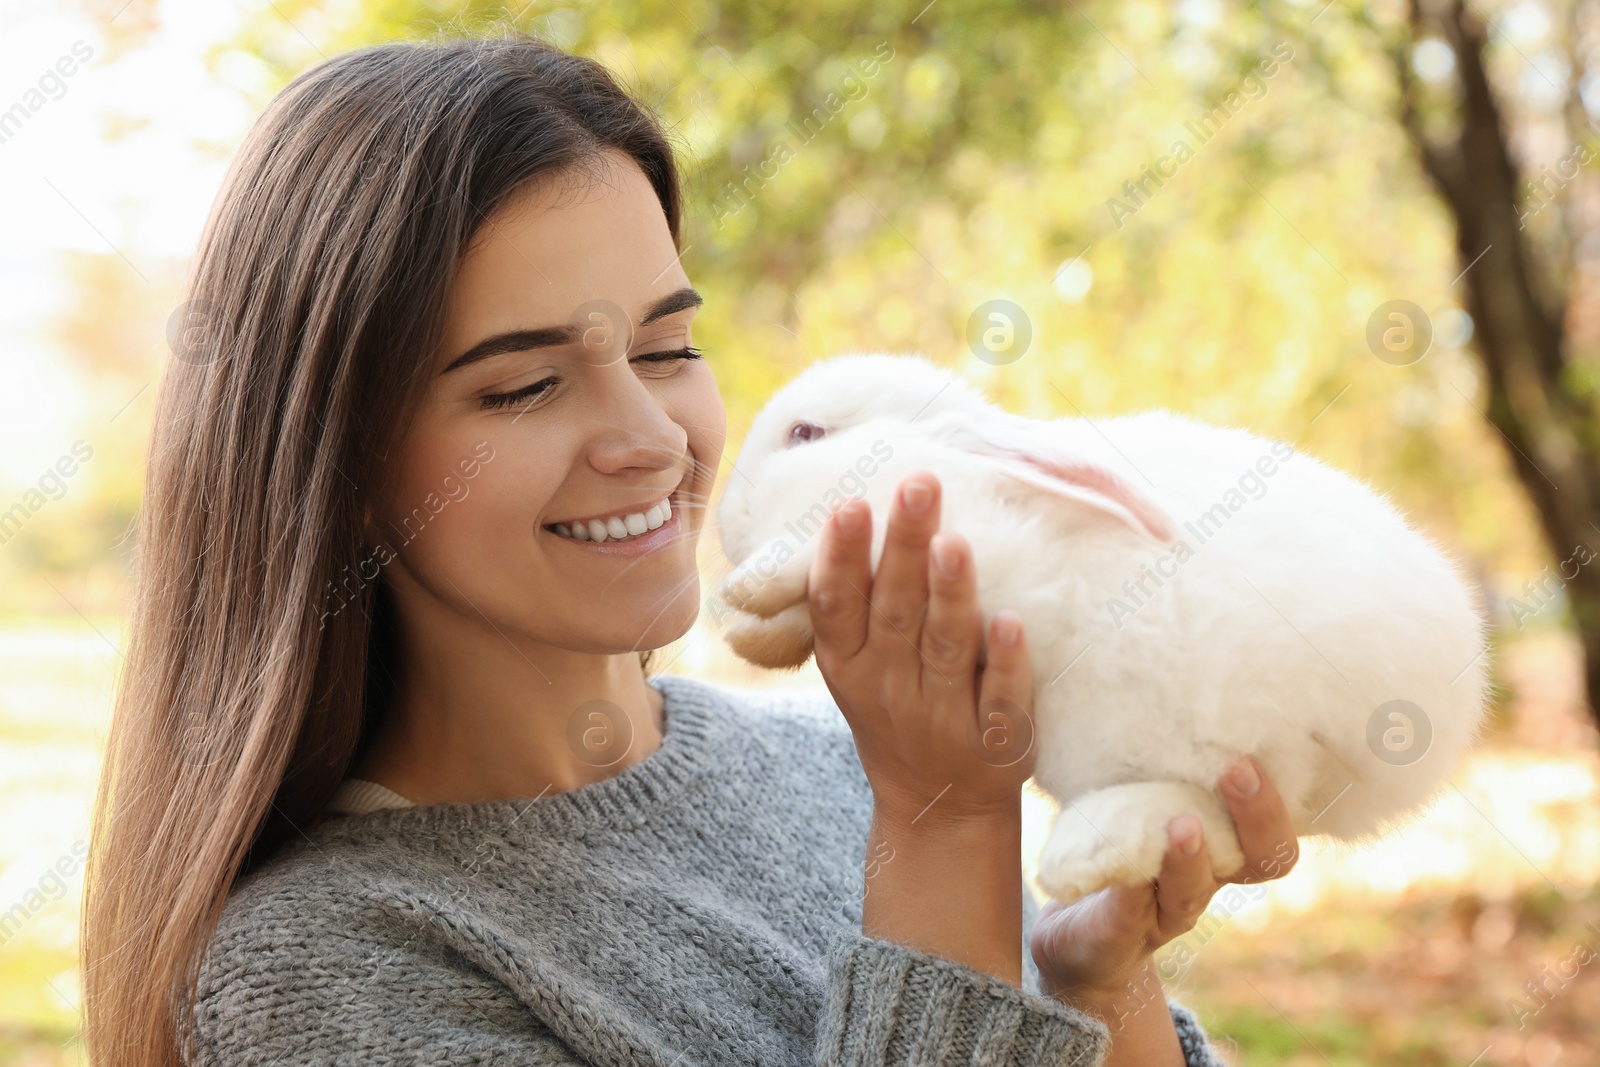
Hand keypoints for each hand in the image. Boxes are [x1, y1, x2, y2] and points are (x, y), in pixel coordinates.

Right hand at [807, 470, 1037, 825]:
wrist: (938, 807)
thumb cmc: (895, 708)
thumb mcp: (853, 666)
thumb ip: (854, 601)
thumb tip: (853, 505)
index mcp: (848, 666)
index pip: (837, 605)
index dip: (841, 558)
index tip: (851, 505)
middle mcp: (889, 690)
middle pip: (896, 612)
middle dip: (904, 547)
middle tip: (919, 486)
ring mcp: (942, 718)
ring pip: (946, 649)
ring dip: (950, 594)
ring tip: (954, 542)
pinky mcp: (995, 742)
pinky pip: (1001, 700)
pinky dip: (1007, 662)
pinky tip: (1012, 620)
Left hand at [1030, 757, 1299, 1020]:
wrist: (1074, 940)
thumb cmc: (1113, 852)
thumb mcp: (1133, 799)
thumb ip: (1146, 753)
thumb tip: (1150, 655)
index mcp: (1220, 845)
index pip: (1274, 826)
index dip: (1279, 794)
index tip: (1265, 742)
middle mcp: (1204, 881)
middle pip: (1261, 860)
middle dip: (1256, 816)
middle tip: (1238, 768)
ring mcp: (1163, 912)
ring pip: (1194, 892)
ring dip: (1190, 858)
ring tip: (1182, 826)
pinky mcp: (1117, 936)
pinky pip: (1128, 922)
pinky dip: (1125, 901)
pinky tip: (1117, 882)